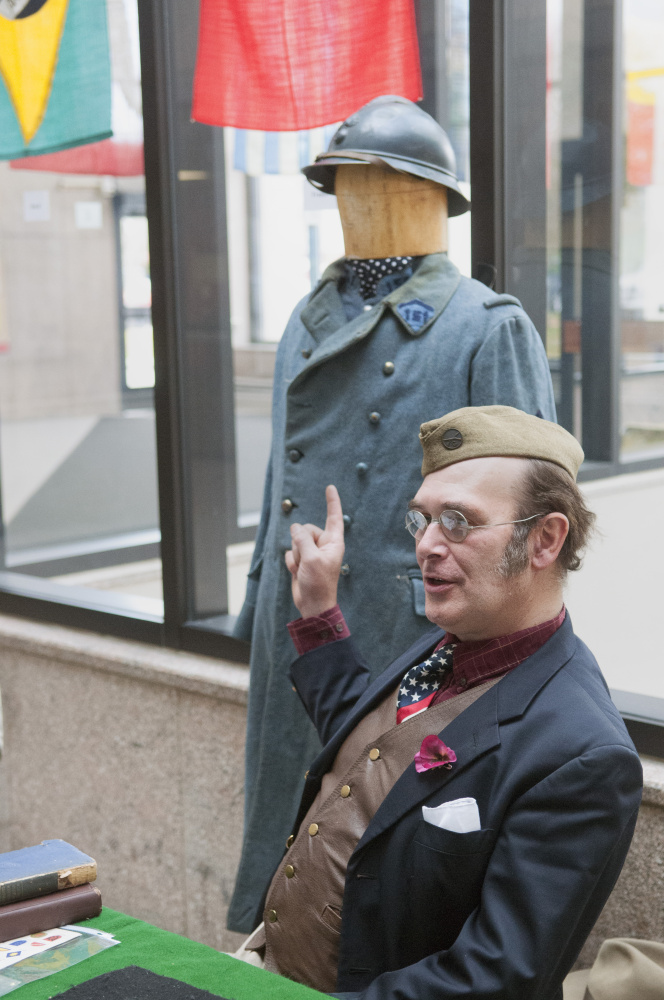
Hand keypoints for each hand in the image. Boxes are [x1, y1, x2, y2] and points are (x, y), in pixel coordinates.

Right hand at [285, 485, 344, 617]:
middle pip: (306, 528)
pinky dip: (291, 562)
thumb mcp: (311, 558)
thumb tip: (295, 527)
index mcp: (333, 542)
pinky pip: (290, 552)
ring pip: (296, 540)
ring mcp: (312, 552)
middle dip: (301, 543)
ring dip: (296, 555)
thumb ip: (302, 539)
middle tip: (306, 560)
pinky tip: (298, 573)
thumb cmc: (319, 583)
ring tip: (304, 569)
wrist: (312, 604)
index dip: (332, 502)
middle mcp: (324, 544)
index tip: (330, 487)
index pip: (334, 517)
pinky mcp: (302, 560)